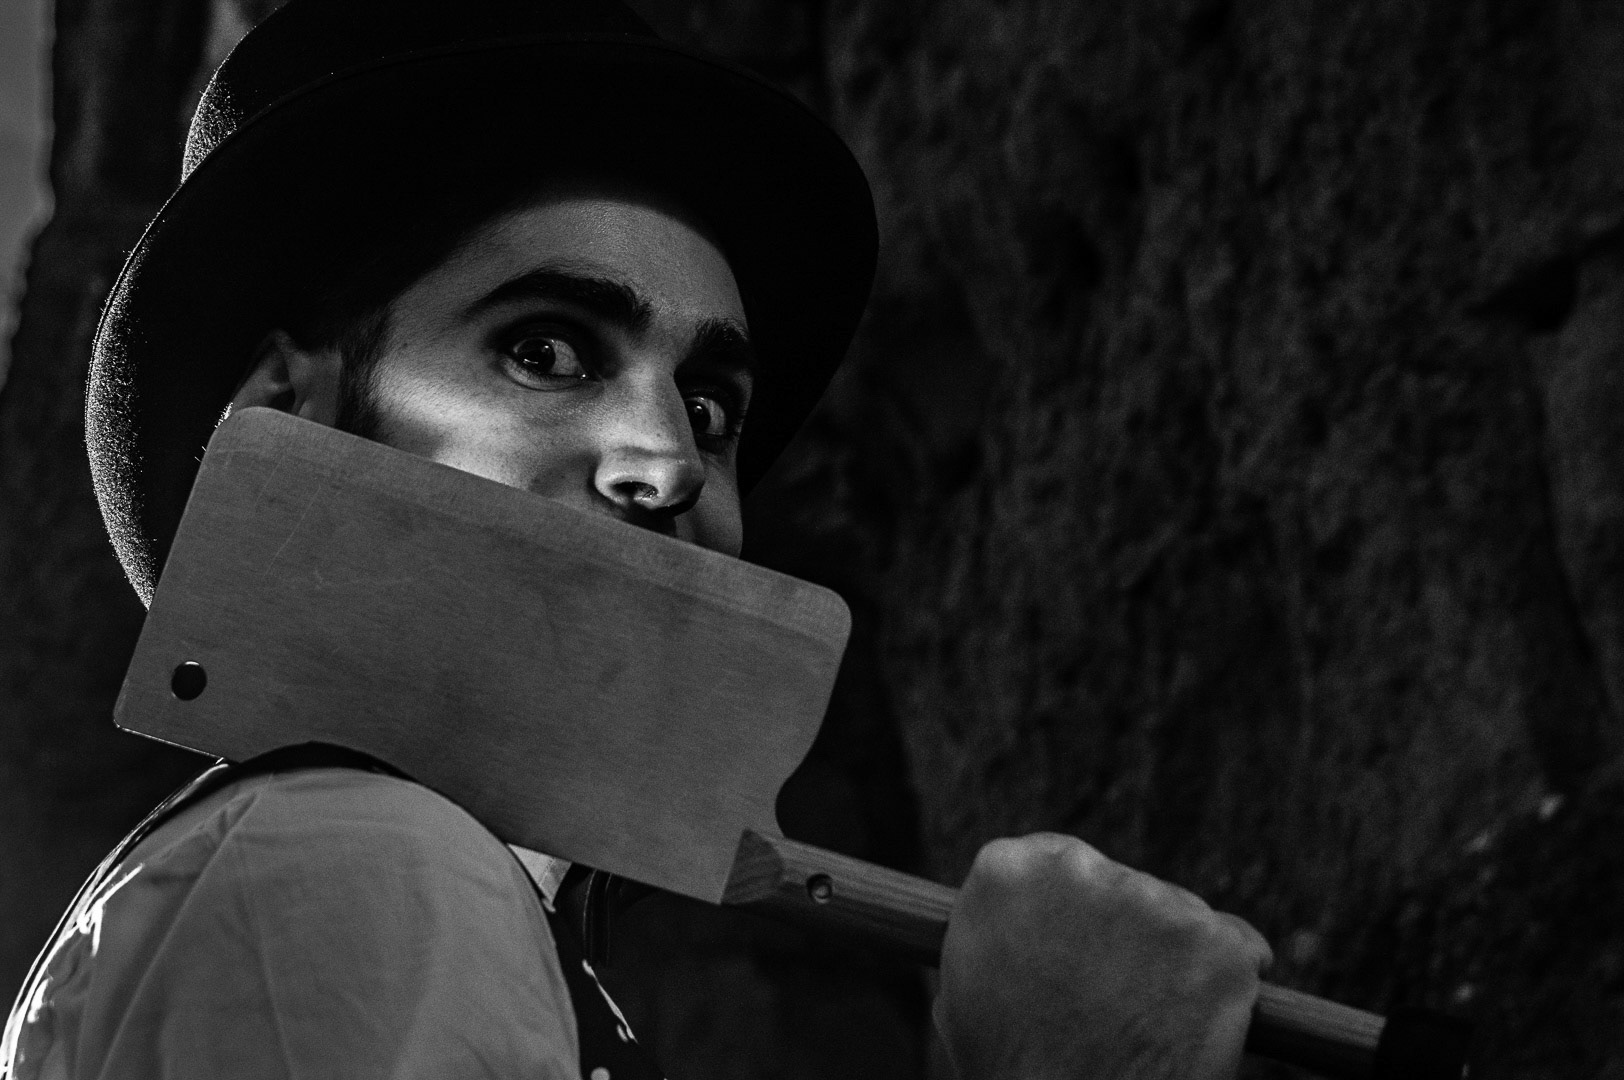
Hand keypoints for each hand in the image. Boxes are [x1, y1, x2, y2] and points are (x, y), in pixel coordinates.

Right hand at [933, 833, 1271, 1079]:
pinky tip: (1199, 1018)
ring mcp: (1154, 903)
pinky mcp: (1217, 943)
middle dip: (1127, 933)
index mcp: (1009, 870)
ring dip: (1174, 960)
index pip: (1058, 861)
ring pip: (1179, 918)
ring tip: (1143, 1025)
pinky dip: (1232, 980)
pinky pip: (1241, 948)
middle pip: (1123, 884)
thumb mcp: (969, 983)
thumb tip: (1025, 914)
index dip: (1076, 913)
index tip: (1082, 946)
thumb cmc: (1013, 1068)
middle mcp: (1081, 869)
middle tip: (1113, 1002)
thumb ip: (999, 928)